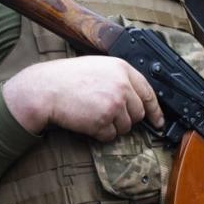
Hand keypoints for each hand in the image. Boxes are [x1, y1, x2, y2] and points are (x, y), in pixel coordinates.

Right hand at [2, 55, 164, 141]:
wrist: (45, 89)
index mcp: (122, 68)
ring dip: (111, 126)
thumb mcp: (97, 66)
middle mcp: (122, 85)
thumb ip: (118, 78)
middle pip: (138, 113)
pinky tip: (86, 121)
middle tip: (106, 114)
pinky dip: (99, 134)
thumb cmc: (66, 78)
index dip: (155, 110)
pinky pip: (110, 136)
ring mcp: (114, 103)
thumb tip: (134, 98)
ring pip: (125, 127)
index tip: (158, 121)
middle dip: (125, 118)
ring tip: (91, 113)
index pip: (149, 92)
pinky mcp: (103, 121)